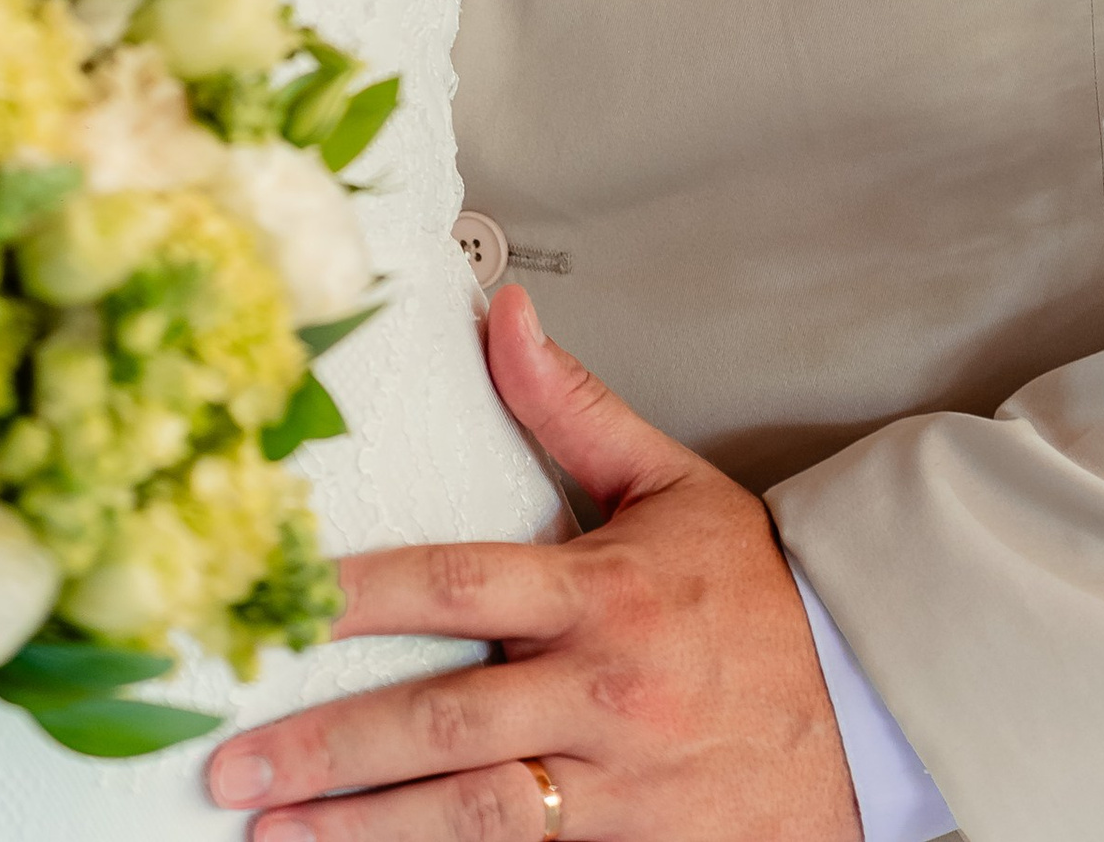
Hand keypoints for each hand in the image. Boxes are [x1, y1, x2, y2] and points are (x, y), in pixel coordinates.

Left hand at [205, 282, 858, 837]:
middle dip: (330, 747)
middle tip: (235, 761)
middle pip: (443, 723)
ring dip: (364, 833)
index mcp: (602, 596)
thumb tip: (503, 313)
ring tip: (274, 834)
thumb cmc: (754, 597)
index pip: (456, 586)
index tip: (283, 605)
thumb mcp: (669, 485)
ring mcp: (621, 792)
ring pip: (473, 819)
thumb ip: (571, 409)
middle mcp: (604, 696)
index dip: (360, 595)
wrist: (868, 707)